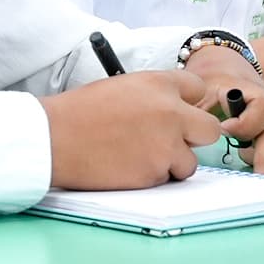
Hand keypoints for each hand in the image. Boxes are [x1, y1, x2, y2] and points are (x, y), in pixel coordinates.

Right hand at [39, 69, 229, 189]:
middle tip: (173, 142)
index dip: (187, 104)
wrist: (54, 139)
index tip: (179, 113)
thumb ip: (153, 97)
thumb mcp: (121, 88)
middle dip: (194, 137)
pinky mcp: (155, 172)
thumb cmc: (79, 113)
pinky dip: (151, 177)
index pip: (198, 89)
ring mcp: (166, 144)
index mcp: (159, 83)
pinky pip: (166, 179)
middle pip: (209, 129)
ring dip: (171, 163)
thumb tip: (174, 112)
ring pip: (190, 162)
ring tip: (138, 157)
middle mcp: (170, 111)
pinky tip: (127, 167)